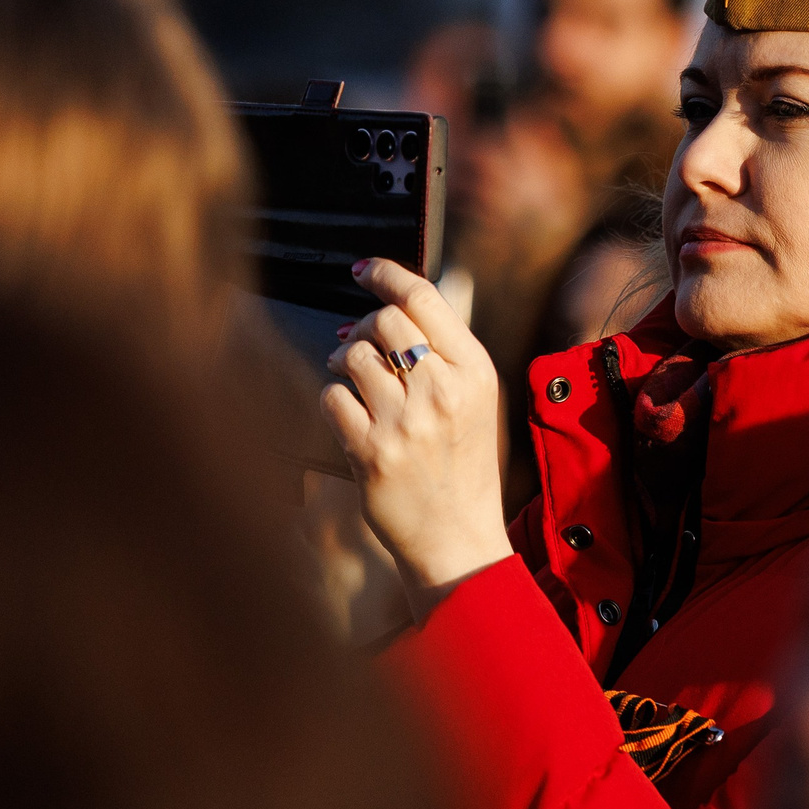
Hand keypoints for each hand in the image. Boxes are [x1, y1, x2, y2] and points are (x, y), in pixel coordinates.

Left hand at [323, 259, 515, 612]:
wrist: (457, 538)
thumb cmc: (465, 466)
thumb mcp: (477, 402)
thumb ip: (449, 353)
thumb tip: (405, 301)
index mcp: (475, 372)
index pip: (425, 298)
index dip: (386, 274)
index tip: (363, 270)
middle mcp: (442, 391)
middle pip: (384, 321)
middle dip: (362, 325)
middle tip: (356, 339)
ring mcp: (405, 422)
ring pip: (353, 355)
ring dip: (344, 360)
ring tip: (349, 376)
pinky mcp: (370, 451)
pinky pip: (332, 397)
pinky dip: (333, 398)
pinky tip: (347, 413)